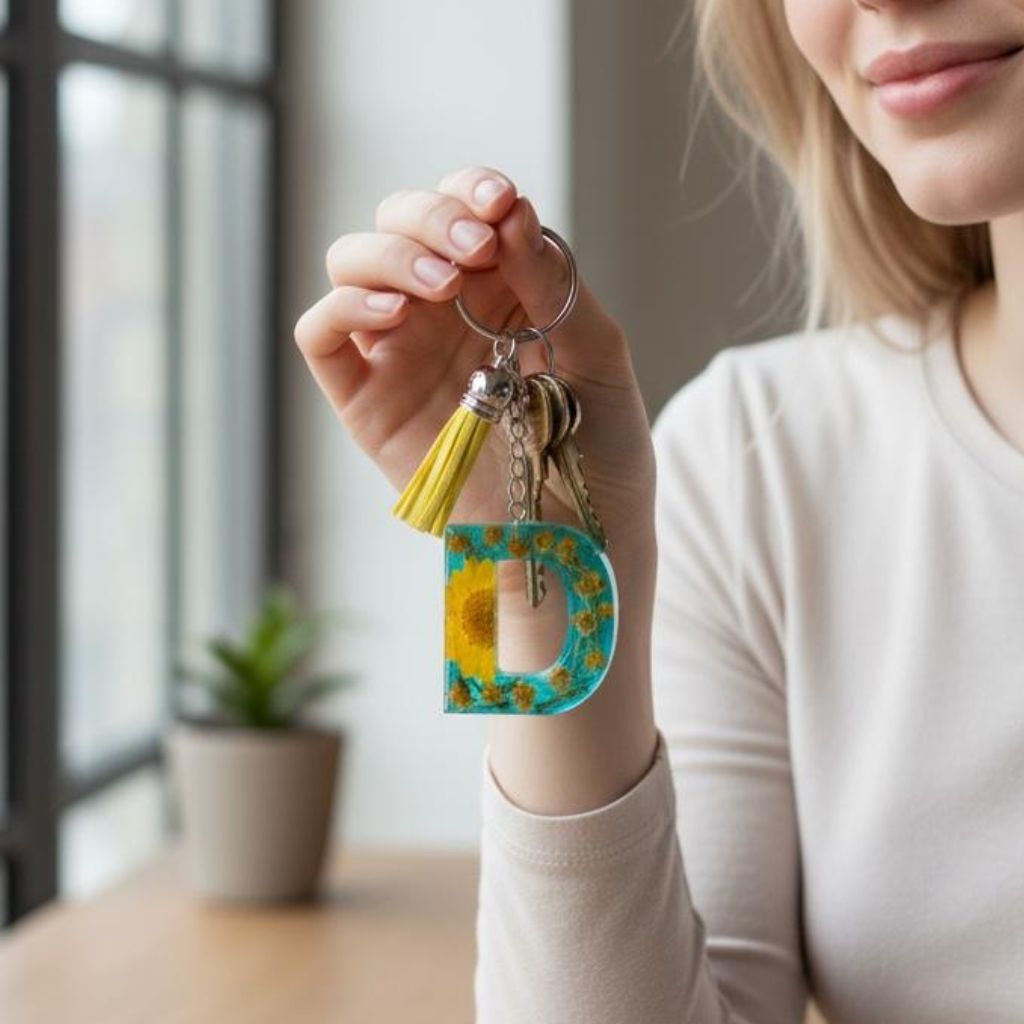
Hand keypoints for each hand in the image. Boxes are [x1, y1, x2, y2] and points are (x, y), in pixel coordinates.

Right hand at [293, 165, 656, 574]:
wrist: (577, 537)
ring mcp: (401, 354)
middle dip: (430, 215)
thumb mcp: (599, 358)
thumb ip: (555, 286)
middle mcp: (444, 313)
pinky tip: (394, 314)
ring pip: (352, 264)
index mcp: (501, 290)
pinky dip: (344, 307)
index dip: (471, 190)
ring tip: (442, 283)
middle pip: (399, 223)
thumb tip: (511, 213)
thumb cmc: (600, 450)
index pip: (464, 209)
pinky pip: (323, 336)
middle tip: (472, 247)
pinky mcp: (367, 401)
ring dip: (389, 253)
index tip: (500, 204)